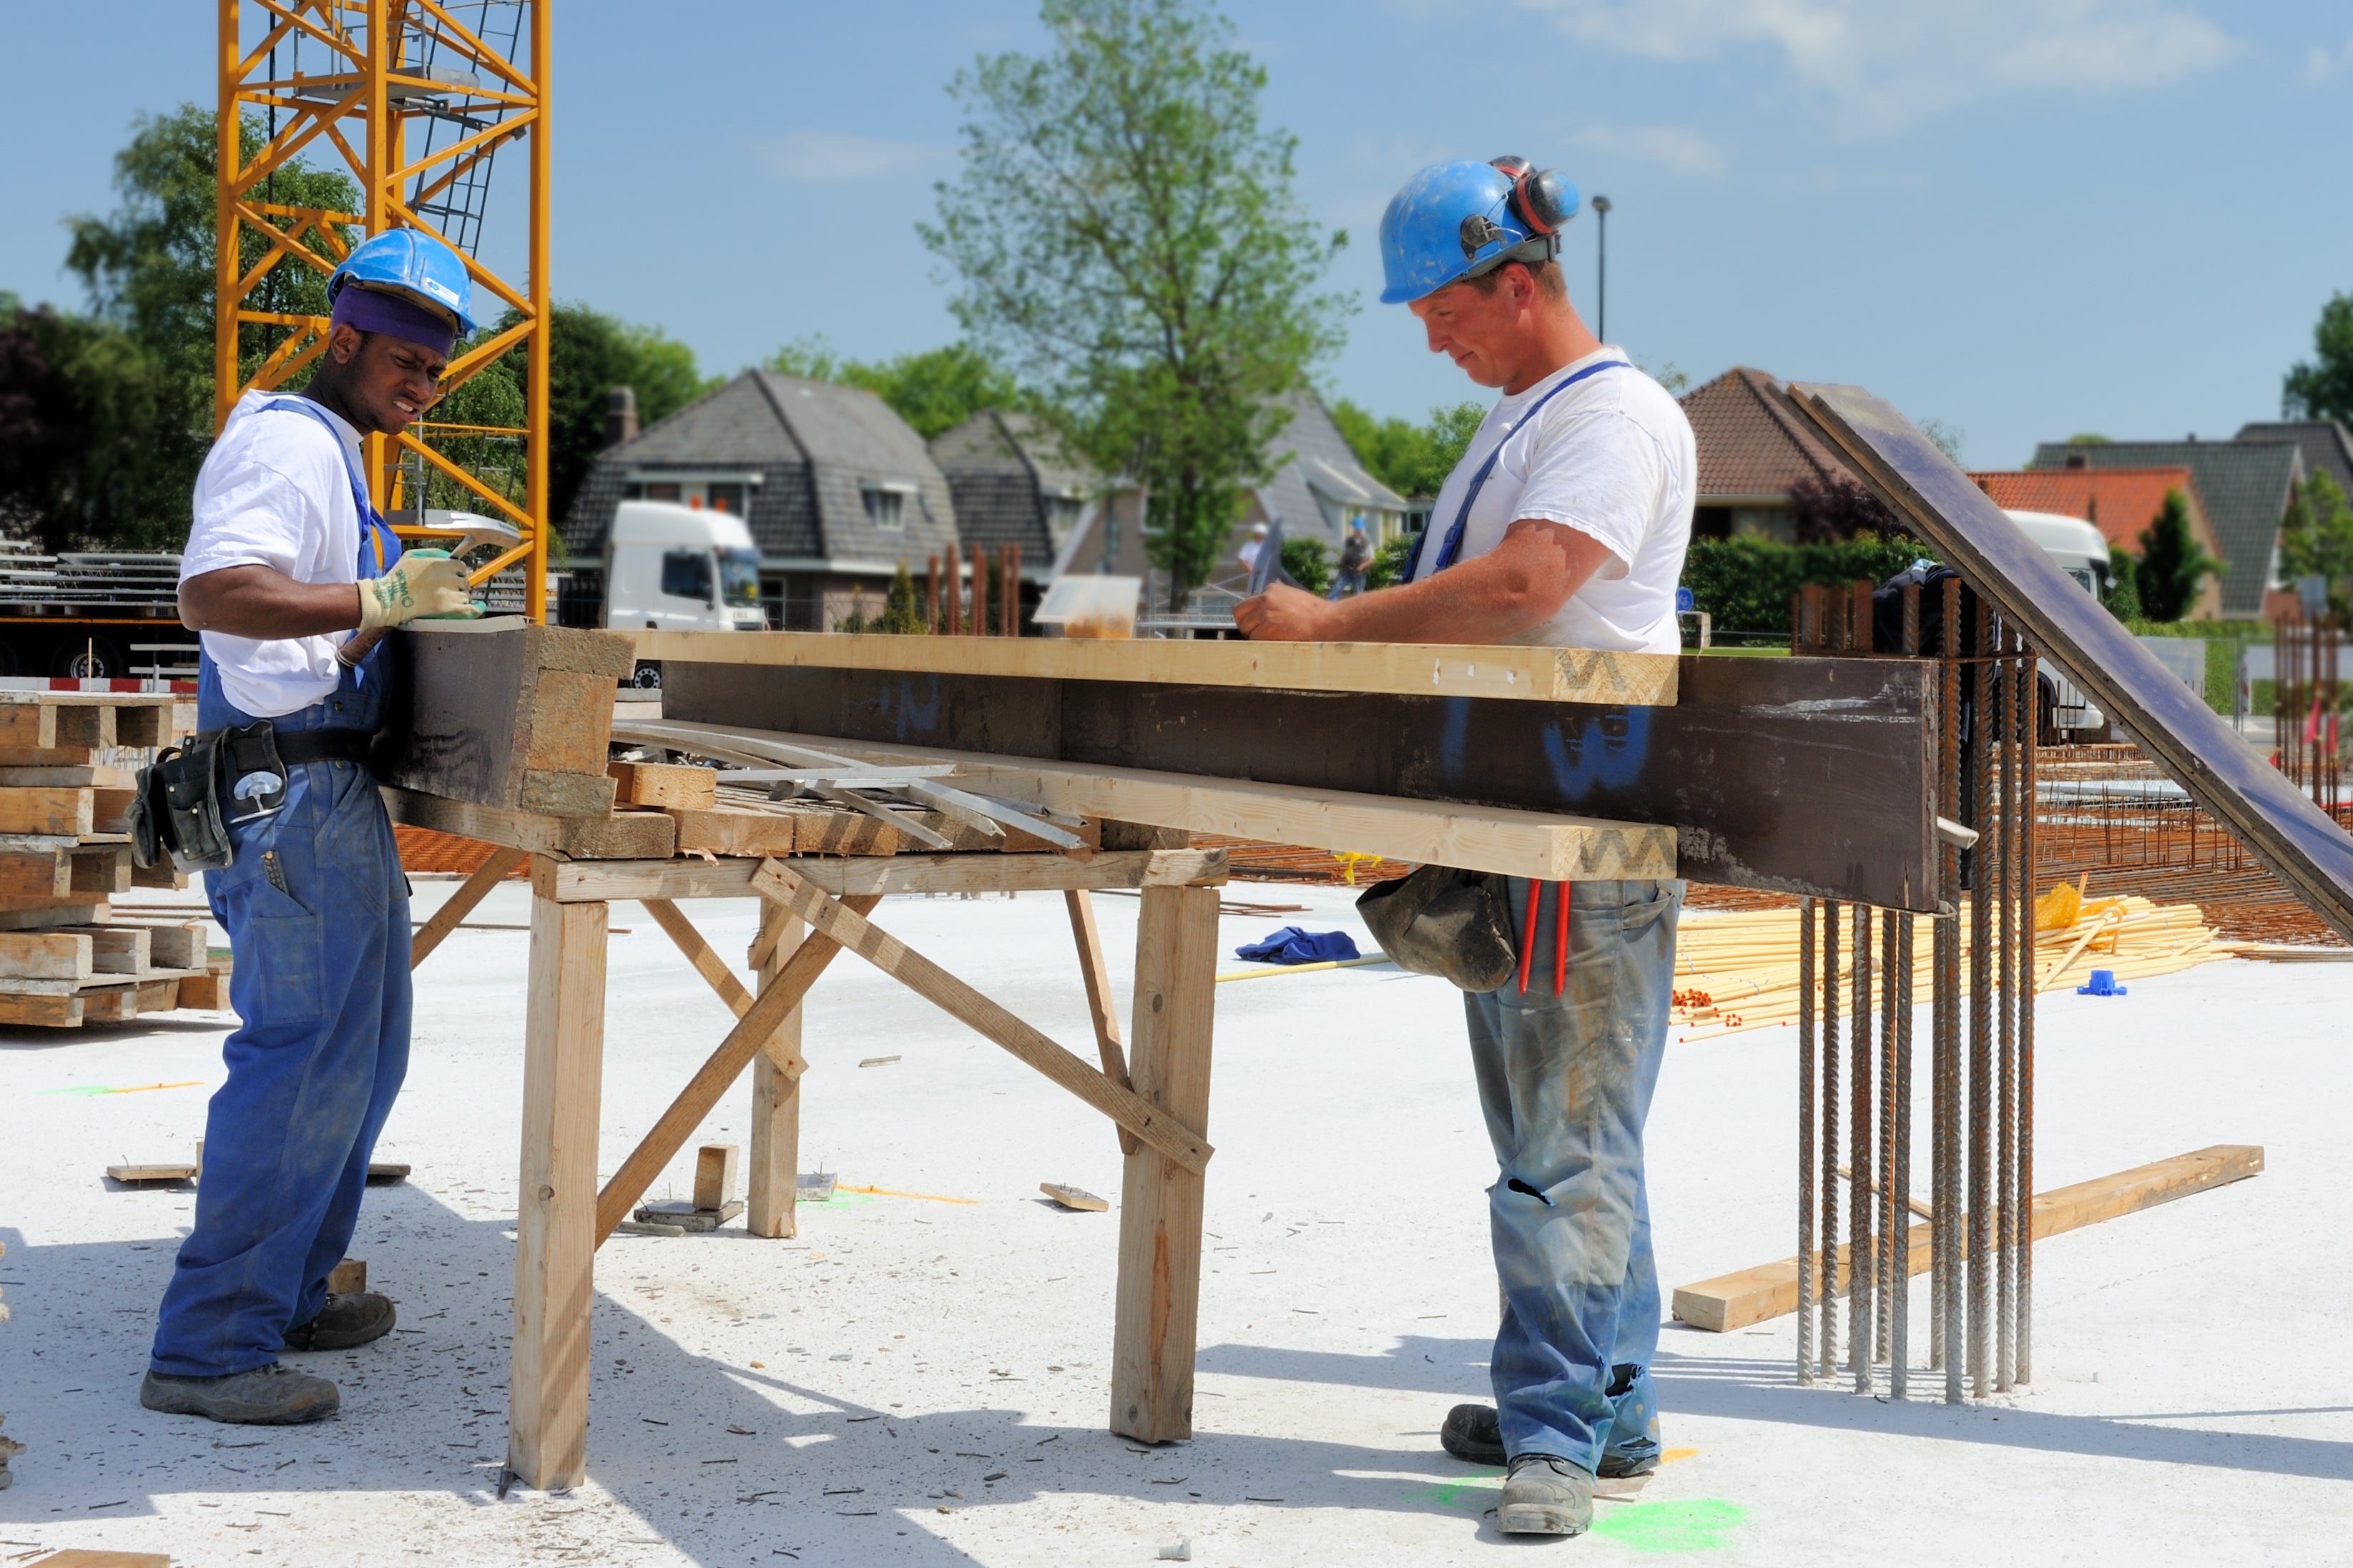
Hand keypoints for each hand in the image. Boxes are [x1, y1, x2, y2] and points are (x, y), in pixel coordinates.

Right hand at [356, 551, 478, 629]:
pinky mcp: (446, 607)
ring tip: (448, 599)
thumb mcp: (412, 555)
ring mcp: (448, 593)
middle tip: (448, 589)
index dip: (458, 572)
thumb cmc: (398, 577)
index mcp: (440, 564)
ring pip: (465, 595)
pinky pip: (467, 608)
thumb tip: (447, 555)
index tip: (453, 576)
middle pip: (464, 581)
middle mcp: (447, 577)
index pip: (461, 567)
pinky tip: (477, 608)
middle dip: (458, 585)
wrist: (390, 597)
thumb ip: (432, 553)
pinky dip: (474, 609)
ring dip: (459, 597)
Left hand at [1234, 582, 1337, 640]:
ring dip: (1255, 636)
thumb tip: (1263, 616)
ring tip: (1274, 639)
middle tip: (1259, 634)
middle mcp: (1265, 598)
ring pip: (1246, 628)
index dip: (1253, 616)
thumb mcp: (1293, 599)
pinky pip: (1254, 640)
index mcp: (1272, 589)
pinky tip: (1277, 643)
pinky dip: (1262, 645)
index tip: (1261, 624)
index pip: (1249, 603)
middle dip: (1247, 625)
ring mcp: (1264, 613)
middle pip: (1239, 613)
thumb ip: (1276, 603)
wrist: (1328, 622)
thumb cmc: (1316, 615)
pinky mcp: (1265, 629)